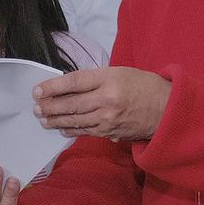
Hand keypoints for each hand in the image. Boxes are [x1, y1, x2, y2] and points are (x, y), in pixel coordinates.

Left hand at [33, 67, 169, 140]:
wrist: (167, 109)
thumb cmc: (144, 86)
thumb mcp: (120, 72)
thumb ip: (96, 78)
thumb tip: (70, 87)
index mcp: (109, 79)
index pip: (74, 82)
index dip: (53, 87)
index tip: (37, 90)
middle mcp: (107, 99)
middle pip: (71, 103)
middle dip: (50, 106)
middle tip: (35, 107)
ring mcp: (108, 118)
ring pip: (75, 120)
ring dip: (56, 120)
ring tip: (42, 119)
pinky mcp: (110, 132)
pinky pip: (85, 131)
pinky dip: (71, 131)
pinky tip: (61, 129)